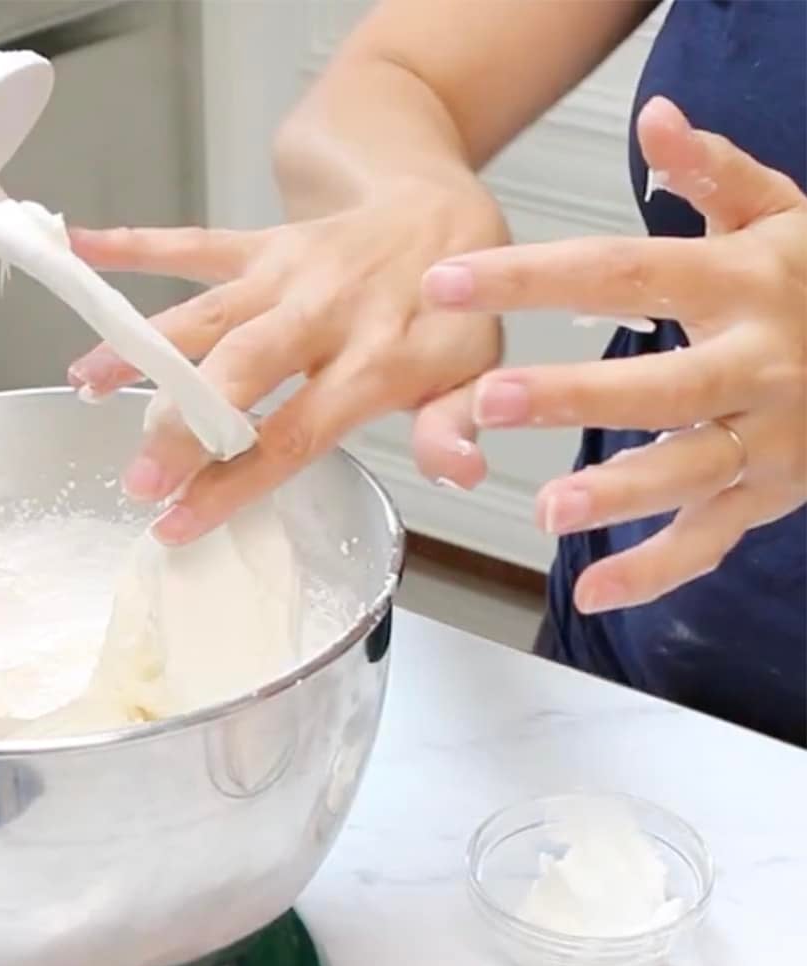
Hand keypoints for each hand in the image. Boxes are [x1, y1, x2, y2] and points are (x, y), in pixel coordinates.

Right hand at [67, 178, 505, 542]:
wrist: (442, 211)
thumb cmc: (451, 312)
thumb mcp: (473, 372)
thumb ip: (451, 424)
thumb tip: (457, 471)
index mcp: (375, 358)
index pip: (294, 431)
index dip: (232, 482)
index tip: (177, 524)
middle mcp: (321, 312)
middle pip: (237, 371)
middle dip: (181, 425)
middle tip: (135, 478)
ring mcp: (285, 273)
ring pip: (202, 313)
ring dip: (140, 349)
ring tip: (85, 387)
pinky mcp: (261, 244)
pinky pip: (192, 244)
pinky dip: (134, 246)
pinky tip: (79, 252)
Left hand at [419, 96, 806, 613]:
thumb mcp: (780, 216)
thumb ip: (714, 174)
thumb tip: (655, 121)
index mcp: (745, 284)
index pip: (622, 273)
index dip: (531, 278)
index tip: (444, 284)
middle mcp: (760, 365)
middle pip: (662, 383)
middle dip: (575, 395)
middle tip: (489, 399)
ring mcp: (769, 439)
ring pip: (690, 469)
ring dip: (620, 493)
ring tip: (548, 510)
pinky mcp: (769, 494)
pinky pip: (711, 538)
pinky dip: (656, 569)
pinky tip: (593, 591)